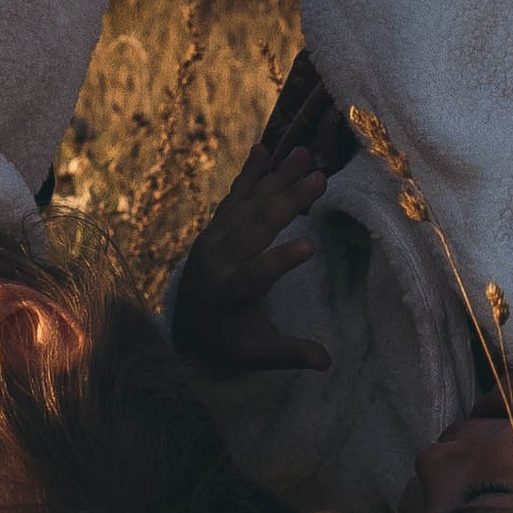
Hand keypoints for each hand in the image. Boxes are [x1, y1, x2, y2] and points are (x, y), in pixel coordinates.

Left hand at [175, 111, 349, 376]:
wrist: (184, 326)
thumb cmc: (229, 342)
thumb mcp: (255, 355)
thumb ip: (289, 354)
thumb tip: (327, 363)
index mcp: (229, 295)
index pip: (256, 276)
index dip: (281, 261)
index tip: (311, 244)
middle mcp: (217, 262)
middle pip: (255, 229)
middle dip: (289, 202)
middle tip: (321, 177)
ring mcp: (212, 240)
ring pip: (248, 204)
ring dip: (277, 178)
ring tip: (306, 154)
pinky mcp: (213, 228)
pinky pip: (233, 197)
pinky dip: (249, 173)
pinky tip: (264, 149)